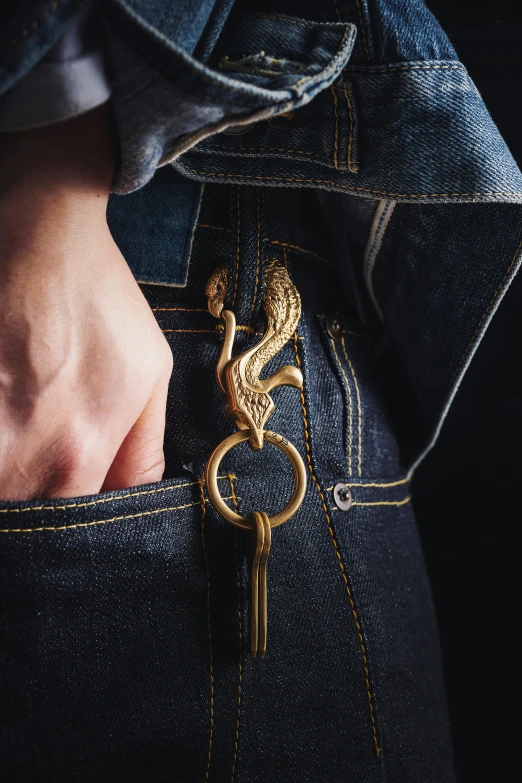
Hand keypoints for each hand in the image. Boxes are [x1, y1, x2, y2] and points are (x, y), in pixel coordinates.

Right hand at [0, 108, 172, 499]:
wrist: (43, 232)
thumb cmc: (100, 301)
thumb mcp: (150, 374)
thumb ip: (141, 454)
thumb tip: (129, 507)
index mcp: (80, 452)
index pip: (63, 535)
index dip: (55, 539)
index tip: (50, 532)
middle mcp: (20, 451)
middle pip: (13, 524)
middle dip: (21, 524)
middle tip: (33, 473)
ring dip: (5, 477)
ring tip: (20, 436)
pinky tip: (4, 424)